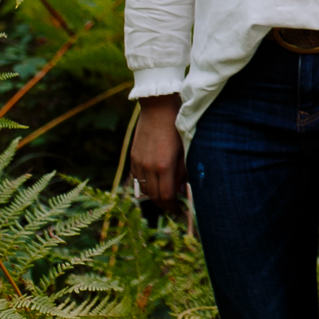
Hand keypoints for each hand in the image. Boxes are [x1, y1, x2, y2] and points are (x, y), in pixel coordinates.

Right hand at [128, 94, 185, 213]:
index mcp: (164, 166)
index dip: (173, 207)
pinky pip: (138, 179)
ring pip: (144, 190)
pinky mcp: (133, 157)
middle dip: (165, 205)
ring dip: (155, 196)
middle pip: (154, 197)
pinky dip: (146, 185)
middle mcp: (148, 167)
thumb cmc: (177, 126)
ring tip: (166, 196)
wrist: (158, 108)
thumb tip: (181, 191)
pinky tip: (156, 183)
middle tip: (175, 207)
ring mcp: (138, 162)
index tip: (180, 210)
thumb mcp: (185, 150)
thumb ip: (183, 172)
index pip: (166, 197)